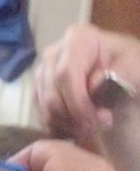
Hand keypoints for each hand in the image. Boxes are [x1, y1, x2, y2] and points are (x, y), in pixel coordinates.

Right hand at [34, 24, 139, 142]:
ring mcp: (42, 75)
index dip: (78, 103)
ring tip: (90, 131)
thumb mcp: (135, 67)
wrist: (121, 77)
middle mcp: (53, 55)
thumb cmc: (129, 68)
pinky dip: (59, 130)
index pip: (66, 75)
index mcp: (77, 39)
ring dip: (67, 127)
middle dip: (73, 119)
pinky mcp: (39, 93)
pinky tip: (78, 129)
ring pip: (46, 111)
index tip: (96, 122)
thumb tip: (92, 85)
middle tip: (95, 130)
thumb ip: (119, 73)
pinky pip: (42, 118)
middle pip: (52, 97)